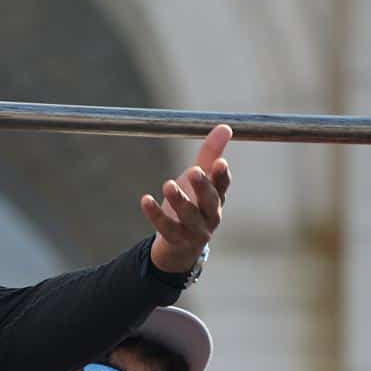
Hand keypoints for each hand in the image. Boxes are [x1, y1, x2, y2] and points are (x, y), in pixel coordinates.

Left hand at [144, 124, 232, 273]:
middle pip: (210, 202)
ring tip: (168, 184)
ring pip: (188, 216)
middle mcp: (210, 215)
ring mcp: (194, 230)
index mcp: (217, 198)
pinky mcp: (176, 239)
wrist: (181, 243)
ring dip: (179, 200)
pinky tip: (144, 199)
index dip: (222, 175)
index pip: (223, 186)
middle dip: (202, 187)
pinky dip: (155, 214)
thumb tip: (225, 126)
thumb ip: (210, 154)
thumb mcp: (200, 179)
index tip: (220, 162)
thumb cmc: (193, 203)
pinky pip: (165, 227)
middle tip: (193, 171)